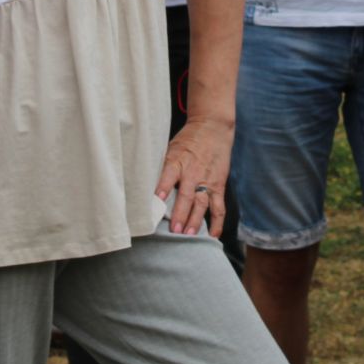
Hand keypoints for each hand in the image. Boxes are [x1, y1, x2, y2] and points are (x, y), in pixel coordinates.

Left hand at [156, 116, 231, 235]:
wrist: (213, 128)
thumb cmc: (187, 140)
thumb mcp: (171, 148)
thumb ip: (162, 166)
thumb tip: (144, 185)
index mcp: (177, 161)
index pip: (169, 175)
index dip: (163, 188)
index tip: (157, 201)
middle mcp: (193, 172)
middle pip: (186, 196)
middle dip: (180, 214)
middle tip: (174, 231)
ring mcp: (207, 180)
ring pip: (202, 204)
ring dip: (195, 220)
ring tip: (189, 235)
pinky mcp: (218, 186)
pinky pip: (219, 207)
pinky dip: (217, 222)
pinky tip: (212, 235)